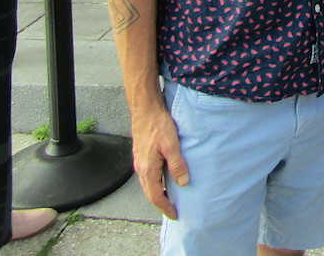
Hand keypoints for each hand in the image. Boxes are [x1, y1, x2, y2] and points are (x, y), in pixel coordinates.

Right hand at [130, 103, 189, 218]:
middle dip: (161, 204)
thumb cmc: (158, 124)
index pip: (155, 196)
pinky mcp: (141, 154)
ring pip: (147, 184)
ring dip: (157, 193)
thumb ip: (177, 164)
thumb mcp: (172, 144)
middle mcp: (141, 168)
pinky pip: (147, 175)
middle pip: (149, 193)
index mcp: (148, 169)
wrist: (145, 108)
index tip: (175, 214)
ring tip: (169, 198)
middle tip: (173, 211)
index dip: (165, 207)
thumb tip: (183, 183)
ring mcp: (140, 161)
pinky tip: (163, 179)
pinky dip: (154, 183)